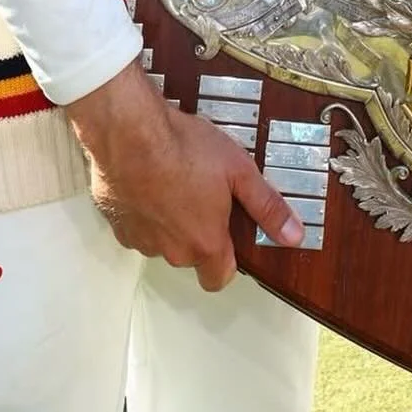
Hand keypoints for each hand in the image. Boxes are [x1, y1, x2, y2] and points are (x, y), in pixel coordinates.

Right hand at [67, 59, 303, 287]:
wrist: (129, 132)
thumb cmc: (184, 149)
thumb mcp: (239, 170)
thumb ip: (267, 207)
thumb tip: (294, 235)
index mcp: (204, 243)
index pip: (219, 278)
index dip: (228, 261)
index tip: (230, 234)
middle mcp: (171, 250)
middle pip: (192, 255)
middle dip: (200, 231)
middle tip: (205, 193)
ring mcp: (140, 239)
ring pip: (163, 241)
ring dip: (170, 220)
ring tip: (177, 180)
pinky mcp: (117, 224)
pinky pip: (137, 226)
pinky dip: (144, 211)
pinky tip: (151, 181)